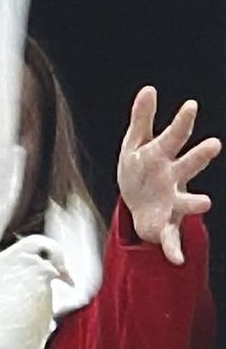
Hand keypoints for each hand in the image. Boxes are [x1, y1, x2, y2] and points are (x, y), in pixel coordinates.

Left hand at [118, 87, 218, 264]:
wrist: (137, 203)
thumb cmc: (140, 168)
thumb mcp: (135, 144)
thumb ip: (142, 118)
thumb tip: (149, 88)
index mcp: (163, 156)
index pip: (173, 136)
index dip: (181, 122)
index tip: (190, 105)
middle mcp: (173, 178)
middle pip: (188, 165)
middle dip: (199, 156)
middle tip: (213, 145)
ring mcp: (172, 202)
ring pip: (186, 202)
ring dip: (196, 202)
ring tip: (205, 203)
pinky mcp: (163, 225)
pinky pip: (170, 239)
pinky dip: (173, 250)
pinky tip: (177, 260)